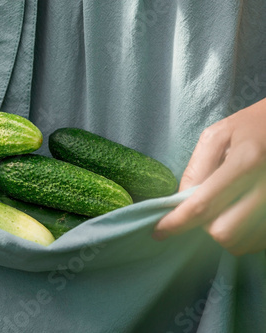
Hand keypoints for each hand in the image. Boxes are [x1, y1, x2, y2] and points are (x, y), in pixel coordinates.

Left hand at [153, 98, 265, 255]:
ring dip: (225, 235)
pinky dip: (244, 237)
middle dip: (206, 227)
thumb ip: (196, 169)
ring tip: (224, 210)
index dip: (177, 223)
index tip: (159, 231)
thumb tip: (180, 203)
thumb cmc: (252, 126)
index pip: (203, 205)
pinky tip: (241, 216)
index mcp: (246, 161)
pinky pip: (260, 242)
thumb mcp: (218, 136)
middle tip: (204, 211)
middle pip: (224, 232)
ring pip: (243, 242)